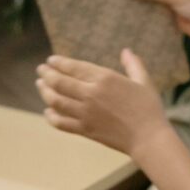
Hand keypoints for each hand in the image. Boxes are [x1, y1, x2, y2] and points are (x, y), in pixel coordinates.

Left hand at [36, 52, 171, 157]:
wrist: (148, 138)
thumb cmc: (149, 108)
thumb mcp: (143, 81)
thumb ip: (133, 64)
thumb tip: (126, 51)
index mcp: (105, 78)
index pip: (74, 67)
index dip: (59, 62)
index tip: (50, 61)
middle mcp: (91, 94)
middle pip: (59, 82)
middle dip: (46, 74)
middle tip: (40, 70)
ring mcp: (85, 113)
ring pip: (56, 101)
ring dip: (45, 92)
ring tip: (40, 85)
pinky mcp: (84, 130)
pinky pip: (61, 123)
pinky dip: (51, 117)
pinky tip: (48, 112)